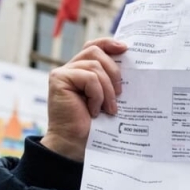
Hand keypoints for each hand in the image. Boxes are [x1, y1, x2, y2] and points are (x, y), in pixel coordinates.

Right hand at [40, 38, 127, 161]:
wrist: (76, 145)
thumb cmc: (94, 127)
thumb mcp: (107, 99)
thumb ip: (111, 81)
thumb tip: (130, 64)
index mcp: (82, 71)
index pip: (94, 47)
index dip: (108, 43)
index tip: (126, 49)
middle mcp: (71, 69)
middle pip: (95, 52)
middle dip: (113, 71)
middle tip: (120, 94)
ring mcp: (63, 73)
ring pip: (95, 66)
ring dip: (108, 89)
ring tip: (109, 109)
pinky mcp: (59, 79)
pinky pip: (89, 77)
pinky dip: (97, 94)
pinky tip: (94, 111)